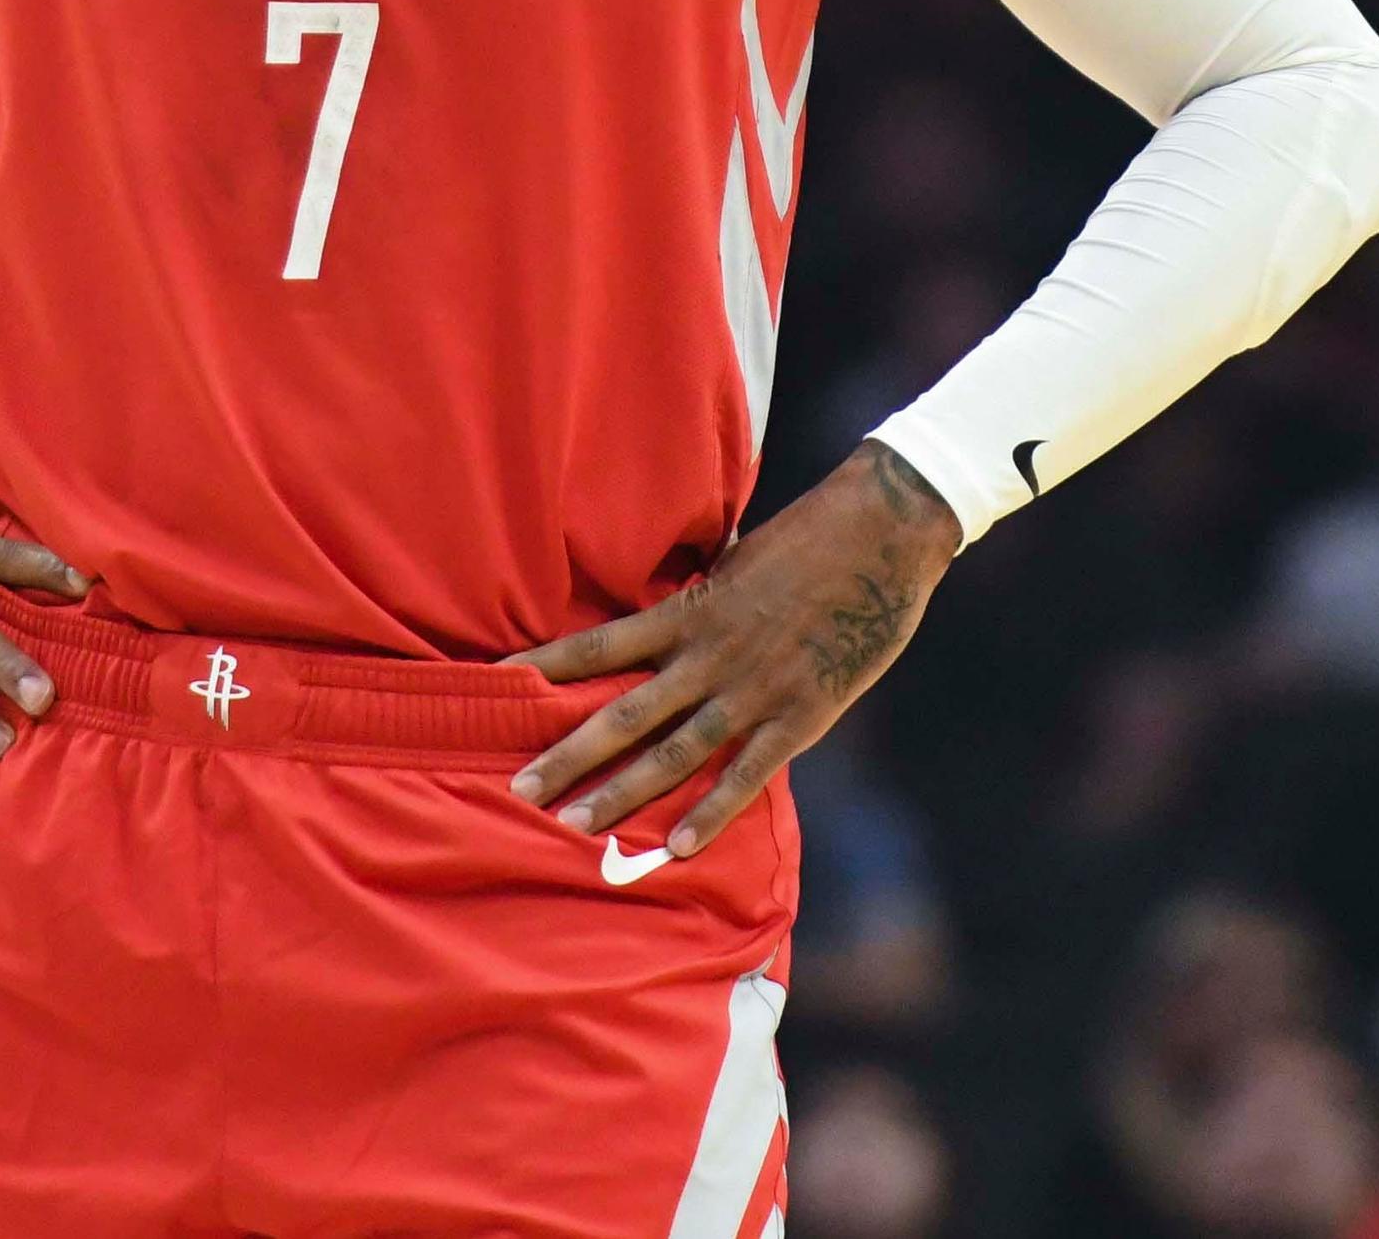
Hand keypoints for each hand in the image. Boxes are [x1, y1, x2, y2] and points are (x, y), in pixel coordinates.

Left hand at [507, 442, 963, 857]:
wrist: (884, 531)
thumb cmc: (811, 536)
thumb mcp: (737, 561)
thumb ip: (700, 598)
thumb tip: (663, 610)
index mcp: (691, 609)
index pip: (600, 643)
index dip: (546, 667)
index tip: (494, 686)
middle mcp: (710, 654)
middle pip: (623, 713)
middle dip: (568, 755)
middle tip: (519, 791)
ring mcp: (754, 689)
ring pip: (674, 752)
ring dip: (623, 793)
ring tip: (576, 828)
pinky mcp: (800, 715)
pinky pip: (747, 774)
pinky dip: (712, 814)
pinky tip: (679, 848)